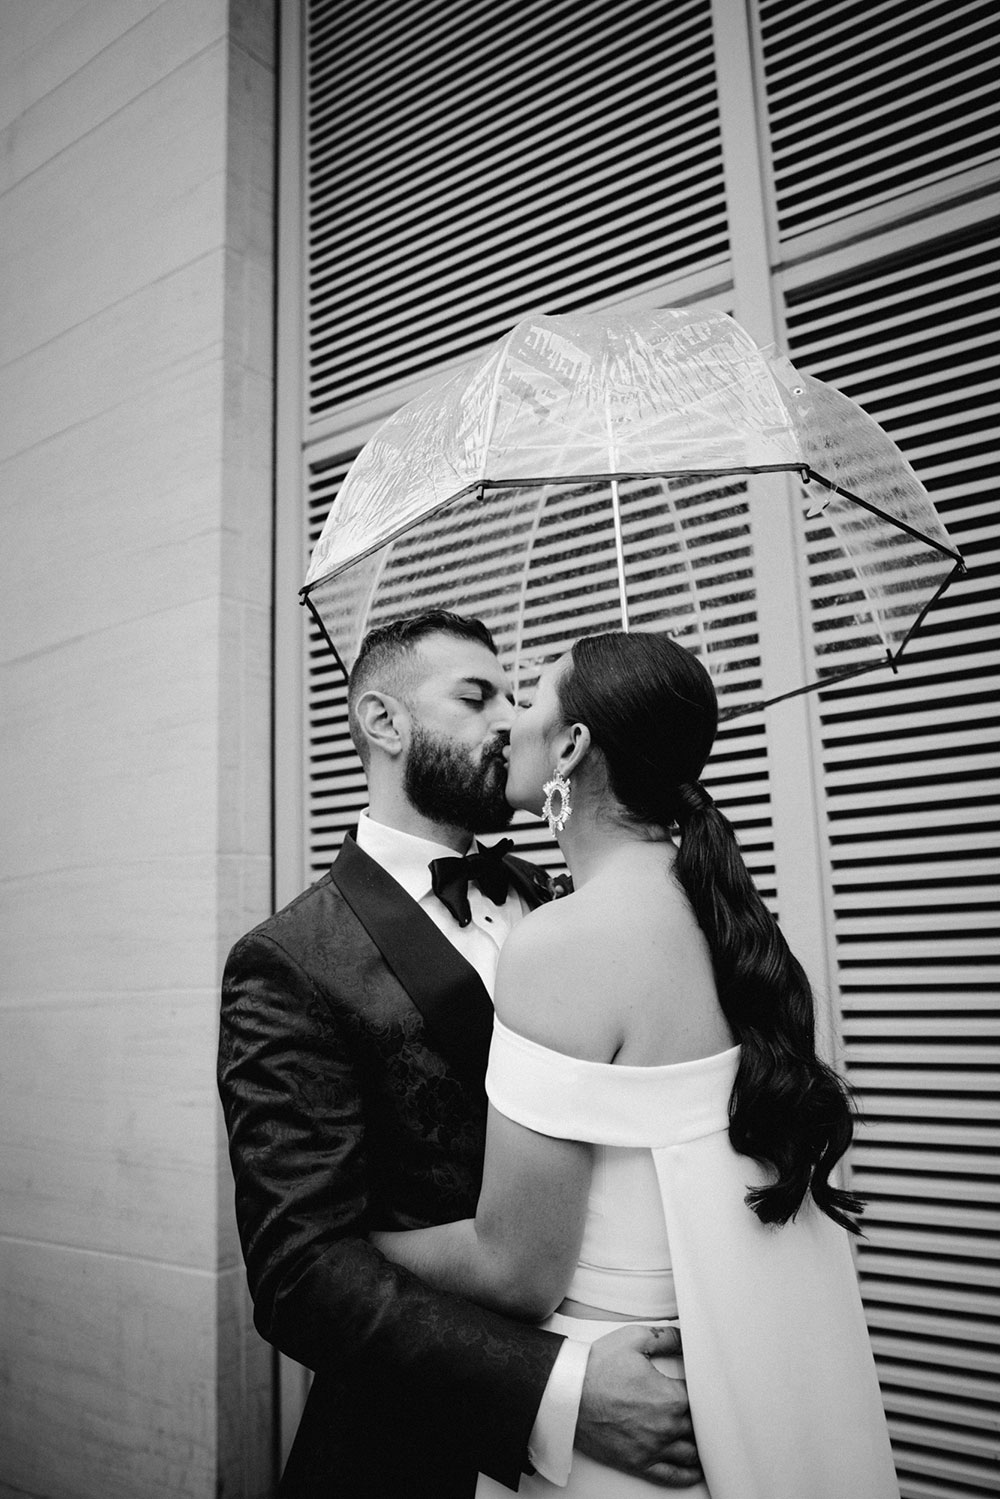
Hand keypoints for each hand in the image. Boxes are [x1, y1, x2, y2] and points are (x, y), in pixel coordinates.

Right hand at [575, 1324, 702, 1487]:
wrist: (567, 1394)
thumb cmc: (597, 1367)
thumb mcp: (634, 1339)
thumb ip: (667, 1337)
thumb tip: (687, 1336)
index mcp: (670, 1398)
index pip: (705, 1399)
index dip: (709, 1391)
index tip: (708, 1385)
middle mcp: (666, 1427)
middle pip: (701, 1428)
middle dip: (706, 1418)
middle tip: (708, 1408)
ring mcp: (653, 1448)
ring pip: (691, 1453)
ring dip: (701, 1446)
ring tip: (705, 1437)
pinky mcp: (638, 1463)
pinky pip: (672, 1475)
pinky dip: (688, 1474)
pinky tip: (694, 1469)